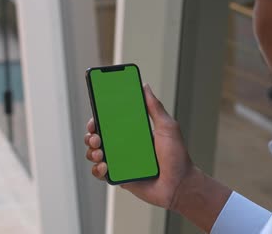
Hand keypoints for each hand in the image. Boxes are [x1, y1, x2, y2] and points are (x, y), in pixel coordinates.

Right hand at [84, 84, 195, 209]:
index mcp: (134, 131)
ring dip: (92, 151)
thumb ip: (155, 107)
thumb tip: (145, 87)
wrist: (179, 185)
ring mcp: (121, 161)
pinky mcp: (119, 177)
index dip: (99, 118)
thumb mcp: (167, 127)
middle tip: (96, 136)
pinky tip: (105, 166)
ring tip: (100, 152)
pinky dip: (97, 169)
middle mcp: (125, 145)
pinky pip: (100, 172)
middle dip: (91, 134)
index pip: (111, 121)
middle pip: (98, 136)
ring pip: (95, 153)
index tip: (95, 116)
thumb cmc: (177, 157)